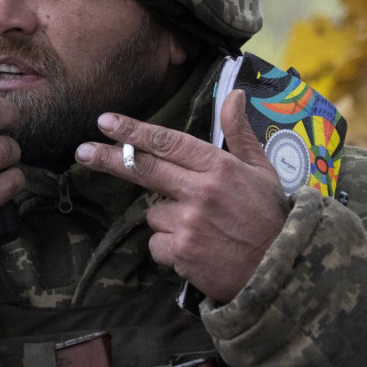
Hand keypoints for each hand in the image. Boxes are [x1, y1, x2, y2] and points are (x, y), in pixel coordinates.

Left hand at [74, 89, 286, 302]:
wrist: (284, 272)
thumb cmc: (271, 217)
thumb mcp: (263, 170)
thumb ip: (240, 133)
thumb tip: (235, 94)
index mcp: (219, 166)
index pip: (167, 142)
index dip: (133, 131)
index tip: (105, 121)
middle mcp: (201, 191)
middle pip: (143, 169)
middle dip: (109, 158)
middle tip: (82, 151)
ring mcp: (190, 223)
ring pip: (153, 214)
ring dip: (167, 220)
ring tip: (202, 230)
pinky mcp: (182, 253)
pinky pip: (157, 244)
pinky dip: (169, 248)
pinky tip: (196, 251)